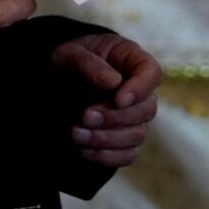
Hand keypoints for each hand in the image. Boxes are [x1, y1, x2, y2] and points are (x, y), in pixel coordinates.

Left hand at [51, 33, 161, 168]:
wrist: (57, 82)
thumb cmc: (69, 61)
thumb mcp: (71, 53)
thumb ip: (90, 64)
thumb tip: (113, 83)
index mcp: (132, 60)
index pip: (151, 73)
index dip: (140, 89)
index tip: (118, 100)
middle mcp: (139, 91)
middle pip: (147, 109)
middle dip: (115, 117)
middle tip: (85, 116)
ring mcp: (134, 118)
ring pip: (137, 135)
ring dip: (106, 138)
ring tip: (76, 133)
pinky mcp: (124, 140)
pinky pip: (127, 155)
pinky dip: (105, 155)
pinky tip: (83, 148)